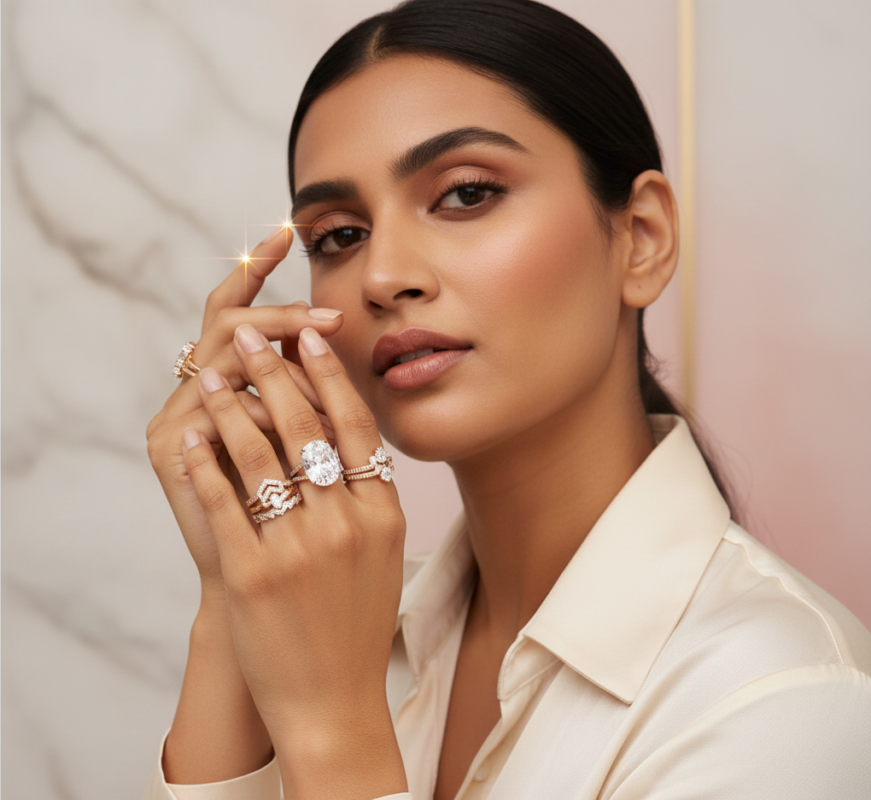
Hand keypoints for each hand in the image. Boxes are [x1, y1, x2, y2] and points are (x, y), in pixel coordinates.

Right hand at [145, 225, 342, 591]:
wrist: (274, 596)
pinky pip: (214, 410)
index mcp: (229, 385)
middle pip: (227, 325)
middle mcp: (196, 394)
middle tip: (330, 315)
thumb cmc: (304, 519)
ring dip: (275, 357)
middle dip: (279, 315)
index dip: (254, 268)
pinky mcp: (169, 451)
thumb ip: (318, 395)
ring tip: (320, 344)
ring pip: (222, 360)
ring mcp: (178, 419)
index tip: (286, 227)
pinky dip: (254, 404)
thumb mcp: (319, 444)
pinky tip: (288, 404)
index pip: (234, 310)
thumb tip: (343, 339)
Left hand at [181, 324, 407, 798]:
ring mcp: (299, 550)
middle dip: (273, 371)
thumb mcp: (382, 552)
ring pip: (260, 456)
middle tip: (250, 336)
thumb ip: (371, 493)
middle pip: (306, 428)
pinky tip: (193, 436)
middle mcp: (345, 525)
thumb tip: (347, 430)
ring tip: (209, 376)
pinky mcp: (252, 576)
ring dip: (230, 407)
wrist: (334, 700)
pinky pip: (224, 504)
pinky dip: (205, 464)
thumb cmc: (357, 622)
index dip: (327, 374)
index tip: (307, 335)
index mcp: (383, 514)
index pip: (354, 425)